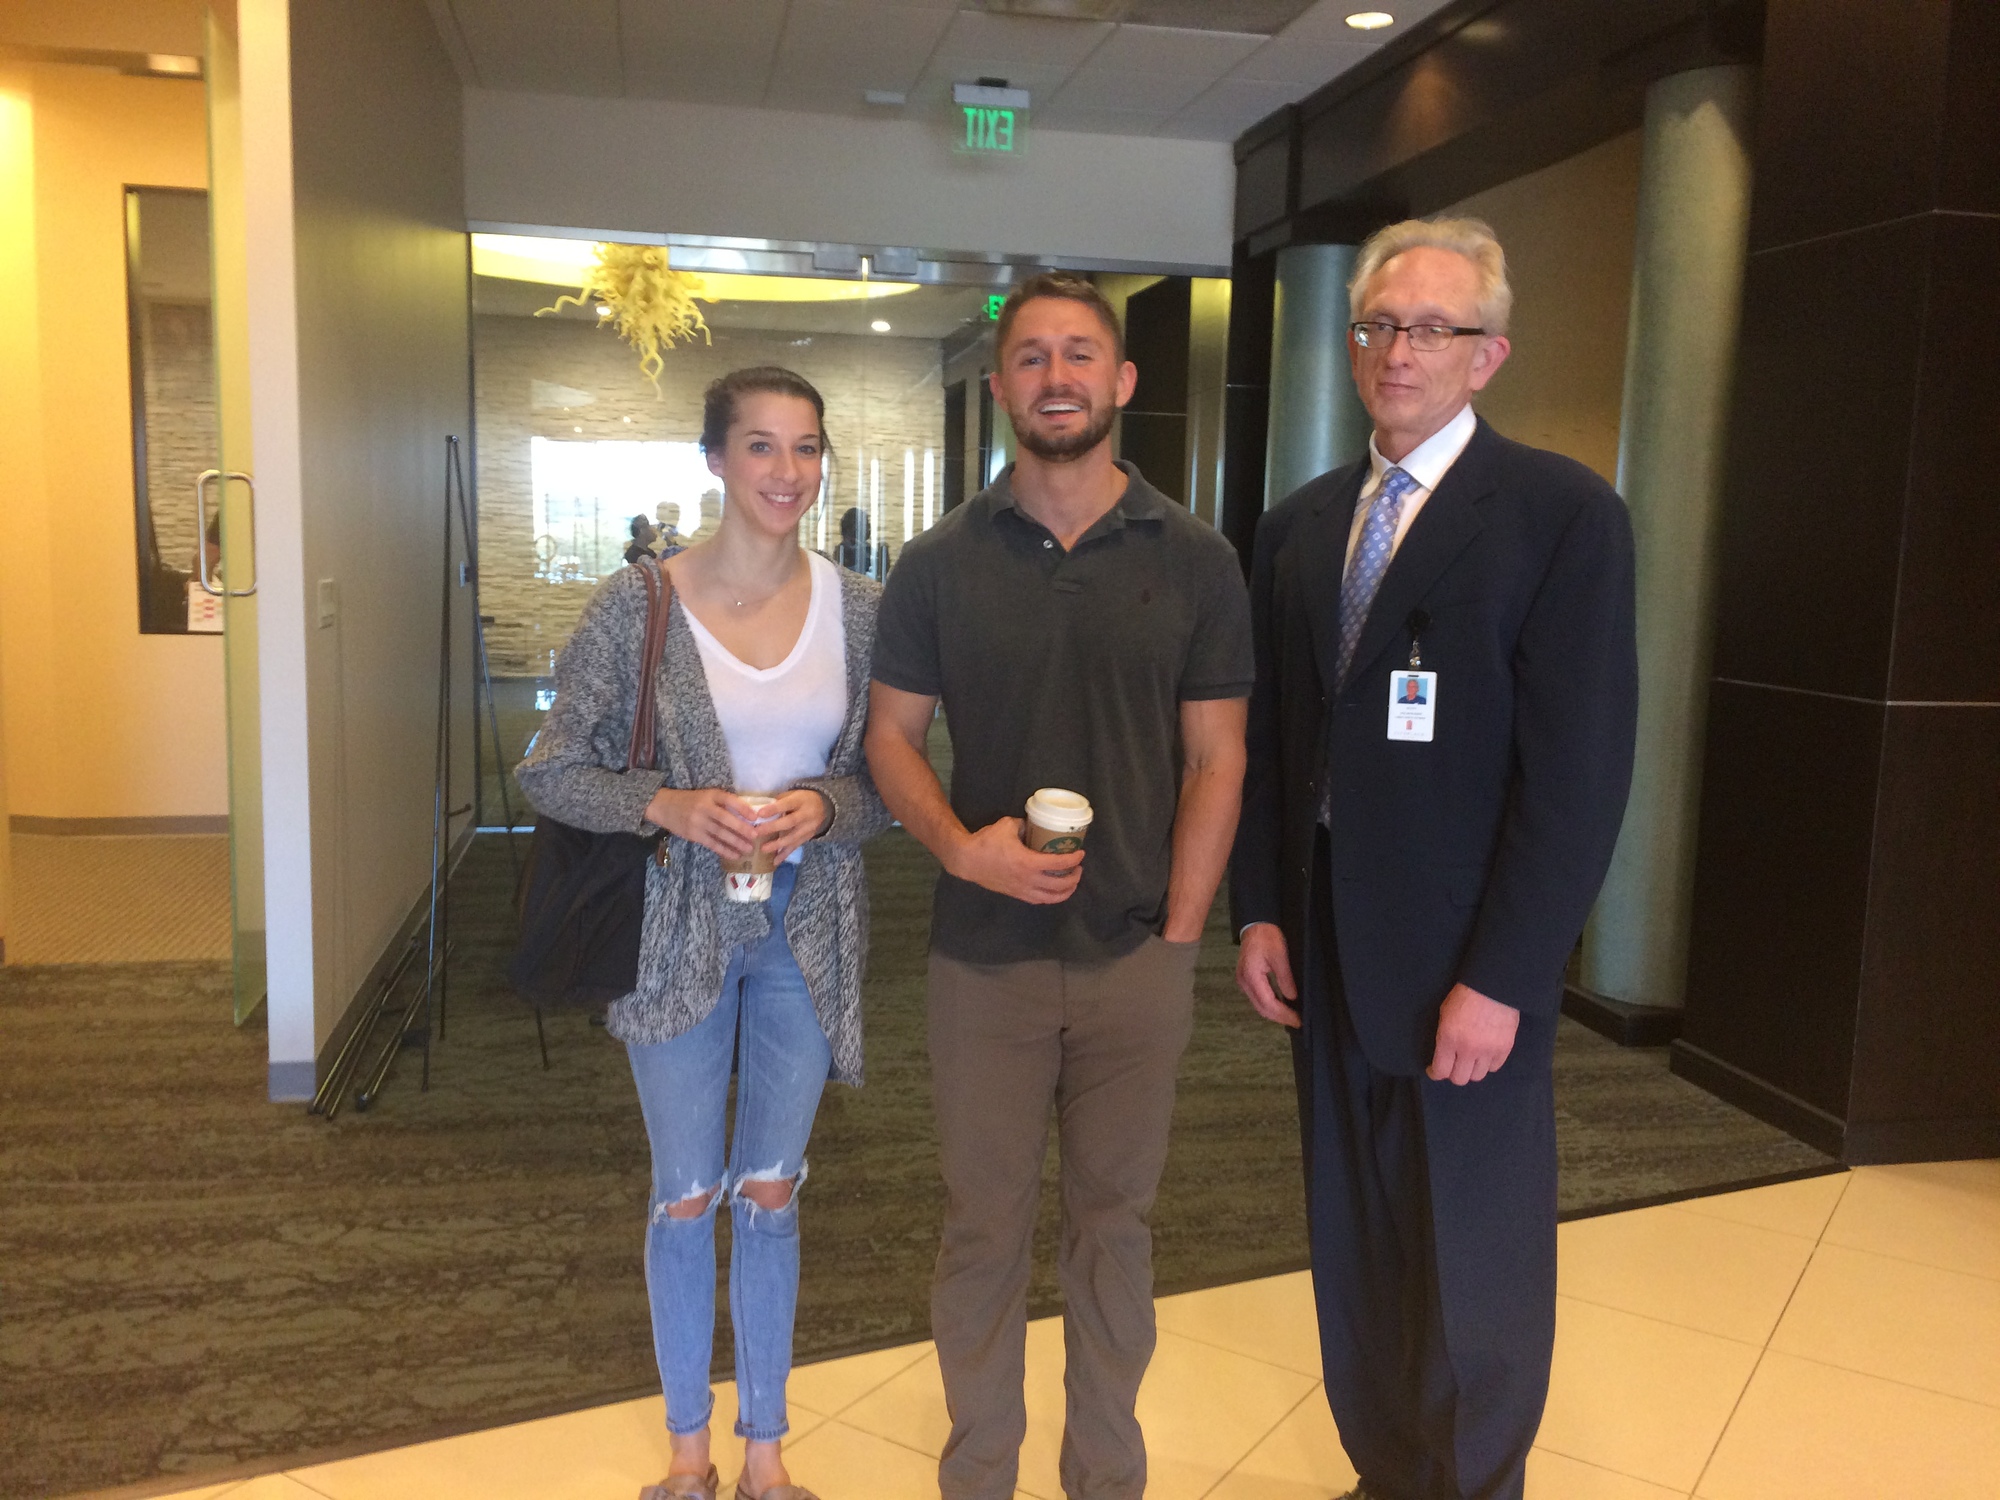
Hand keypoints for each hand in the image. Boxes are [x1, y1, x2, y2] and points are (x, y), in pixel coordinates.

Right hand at [643, 787, 762, 859]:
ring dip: (736, 842)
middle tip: (755, 836)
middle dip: (741, 828)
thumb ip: (723, 803)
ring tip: (749, 849)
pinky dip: (724, 850)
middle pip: (725, 819)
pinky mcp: (693, 835)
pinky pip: (712, 844)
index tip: (755, 816)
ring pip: (720, 834)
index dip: (742, 808)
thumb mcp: (707, 796)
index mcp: (710, 795)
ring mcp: (697, 823)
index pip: (728, 800)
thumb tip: (748, 815)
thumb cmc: (691, 801)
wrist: (664, 806)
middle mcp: (704, 808)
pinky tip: (735, 855)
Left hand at [754, 789, 831, 862]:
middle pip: (790, 822)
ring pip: (793, 837)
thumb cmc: (801, 799)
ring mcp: (808, 828)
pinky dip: (785, 854)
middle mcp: (806, 815)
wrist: (824, 807)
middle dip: (773, 828)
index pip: (787, 804)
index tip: (760, 814)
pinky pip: (795, 847)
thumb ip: (779, 801)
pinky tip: (775, 861)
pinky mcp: (808, 838)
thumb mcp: (792, 794)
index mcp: (801, 801)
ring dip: (777, 844)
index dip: (774, 809)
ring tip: (763, 849)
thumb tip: (759, 811)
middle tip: (757, 832)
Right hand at [946, 817, 1083, 903]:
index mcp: (1028, 863)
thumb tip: (1034, 823)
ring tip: (1071, 882)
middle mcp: (1028, 880)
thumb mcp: (1007, 825)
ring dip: (1065, 891)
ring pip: (1050, 898)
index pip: (1058, 864)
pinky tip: (1054, 891)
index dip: (1073, 859)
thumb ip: (1024, 824)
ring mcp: (1022, 890)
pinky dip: (1050, 897)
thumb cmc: (986, 842)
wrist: (967, 860)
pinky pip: (1038, 900)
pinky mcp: (1016, 894)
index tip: (1080, 853)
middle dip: (1074, 877)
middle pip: (1059, 885)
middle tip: (1078, 868)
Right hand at [1235, 922, 1299, 1027]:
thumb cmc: (1268, 936)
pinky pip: (1258, 998)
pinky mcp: (1246, 979)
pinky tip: (1281, 1005)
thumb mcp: (1280, 956)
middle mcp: (1244, 982)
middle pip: (1261, 1008)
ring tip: (1291, 1016)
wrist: (1255, 924)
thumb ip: (1285, 978)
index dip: (1283, 1014)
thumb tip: (1292, 998)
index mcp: (1251, 976)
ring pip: (1259, 1005)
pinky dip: (1270, 1004)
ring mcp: (1243, 982)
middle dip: (1279, 1017)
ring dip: (1274, 1012)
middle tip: (1297, 1022)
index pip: (1268, 1003)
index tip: (1298, 1020)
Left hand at [1427, 982, 1518, 1084]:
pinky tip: (1485, 1056)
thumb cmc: (1464, 995)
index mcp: (1449, 1039)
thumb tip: (1443, 1053)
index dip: (1435, 1073)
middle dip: (1453, 1073)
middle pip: (1459, 1078)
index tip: (1434, 1071)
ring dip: (1471, 1070)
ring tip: (1470, 1061)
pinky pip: (1494, 1067)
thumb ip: (1444, 1036)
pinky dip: (1488, 1064)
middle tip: (1453, 1065)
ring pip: (1477, 1076)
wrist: (1493, 986)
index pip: (1440, 1070)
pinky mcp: (1504, 1049)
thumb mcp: (1444, 1013)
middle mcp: (1468, 1050)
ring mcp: (1488, 1051)